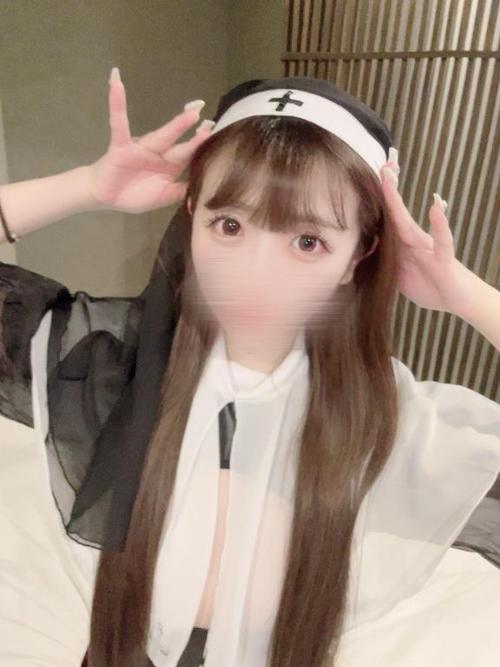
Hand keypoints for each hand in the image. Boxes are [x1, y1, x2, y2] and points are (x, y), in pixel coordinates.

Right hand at [86, 67, 213, 213]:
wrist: (104, 197)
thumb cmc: (133, 194)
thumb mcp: (163, 197)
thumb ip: (181, 192)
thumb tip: (202, 189)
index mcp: (169, 165)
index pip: (188, 153)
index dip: (200, 145)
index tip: (215, 132)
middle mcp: (158, 153)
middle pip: (179, 141)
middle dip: (194, 131)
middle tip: (209, 116)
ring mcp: (140, 147)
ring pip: (160, 135)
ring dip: (176, 125)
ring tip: (191, 111)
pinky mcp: (121, 146)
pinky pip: (118, 123)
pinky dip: (116, 103)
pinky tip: (116, 82)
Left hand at [380, 157, 476, 316]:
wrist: (457, 300)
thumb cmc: (429, 285)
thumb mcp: (397, 276)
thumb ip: (382, 264)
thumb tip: (359, 256)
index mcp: (402, 246)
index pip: (386, 220)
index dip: (376, 202)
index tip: (368, 178)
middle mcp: (414, 241)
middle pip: (395, 213)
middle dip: (386, 189)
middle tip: (380, 164)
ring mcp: (429, 248)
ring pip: (409, 223)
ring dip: (397, 201)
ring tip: (390, 178)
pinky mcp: (444, 260)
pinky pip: (442, 241)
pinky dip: (439, 225)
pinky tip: (435, 207)